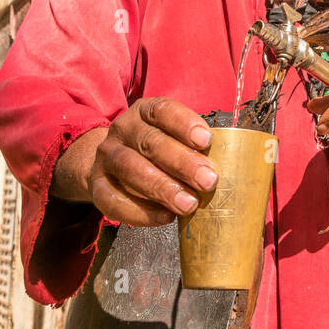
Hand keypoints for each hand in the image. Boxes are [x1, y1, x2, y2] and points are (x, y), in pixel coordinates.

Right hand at [54, 97, 216, 225]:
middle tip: (208, 181)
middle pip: (151, 143)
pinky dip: (140, 211)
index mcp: (144, 112)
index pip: (162, 110)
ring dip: (162, 188)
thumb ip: (194, 148)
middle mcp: (123, 130)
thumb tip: (230, 169)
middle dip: (182, 163)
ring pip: (131, 168)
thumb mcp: (172, 138)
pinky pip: (113, 199)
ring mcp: (107, 157)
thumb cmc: (156, 151)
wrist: (110, 165)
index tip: (206, 140)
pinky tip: (164, 217)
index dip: (184, 124)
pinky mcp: (97, 185)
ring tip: (189, 204)